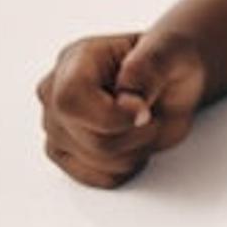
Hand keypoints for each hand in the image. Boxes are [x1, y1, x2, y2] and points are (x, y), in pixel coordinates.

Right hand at [35, 28, 209, 187]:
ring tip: (144, 123)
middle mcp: (55, 93)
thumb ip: (149, 65)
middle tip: (151, 112)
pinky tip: (135, 141)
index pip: (70, 100)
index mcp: (76, 60)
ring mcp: (56, 126)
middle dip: (136, 133)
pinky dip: (129, 166)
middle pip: (91, 139)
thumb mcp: (171, 48)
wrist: (170, 78)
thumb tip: (128, 92)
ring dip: (137, 149)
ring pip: (97, 162)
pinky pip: (100, 178)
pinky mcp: (64, 153)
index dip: (112, 116)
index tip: (144, 112)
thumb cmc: (168, 59)